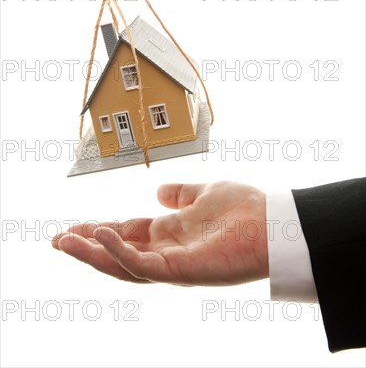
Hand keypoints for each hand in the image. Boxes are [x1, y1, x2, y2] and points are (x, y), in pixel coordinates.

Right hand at [52, 181, 268, 285]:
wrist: (273, 222)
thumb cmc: (245, 208)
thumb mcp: (204, 193)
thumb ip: (180, 194)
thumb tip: (159, 191)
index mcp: (170, 233)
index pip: (127, 232)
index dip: (101, 229)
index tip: (77, 225)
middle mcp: (167, 251)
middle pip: (117, 252)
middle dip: (86, 247)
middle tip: (57, 239)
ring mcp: (172, 263)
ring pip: (121, 264)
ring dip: (91, 254)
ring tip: (65, 241)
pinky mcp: (180, 270)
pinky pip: (141, 265)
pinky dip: (118, 252)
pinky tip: (100, 236)